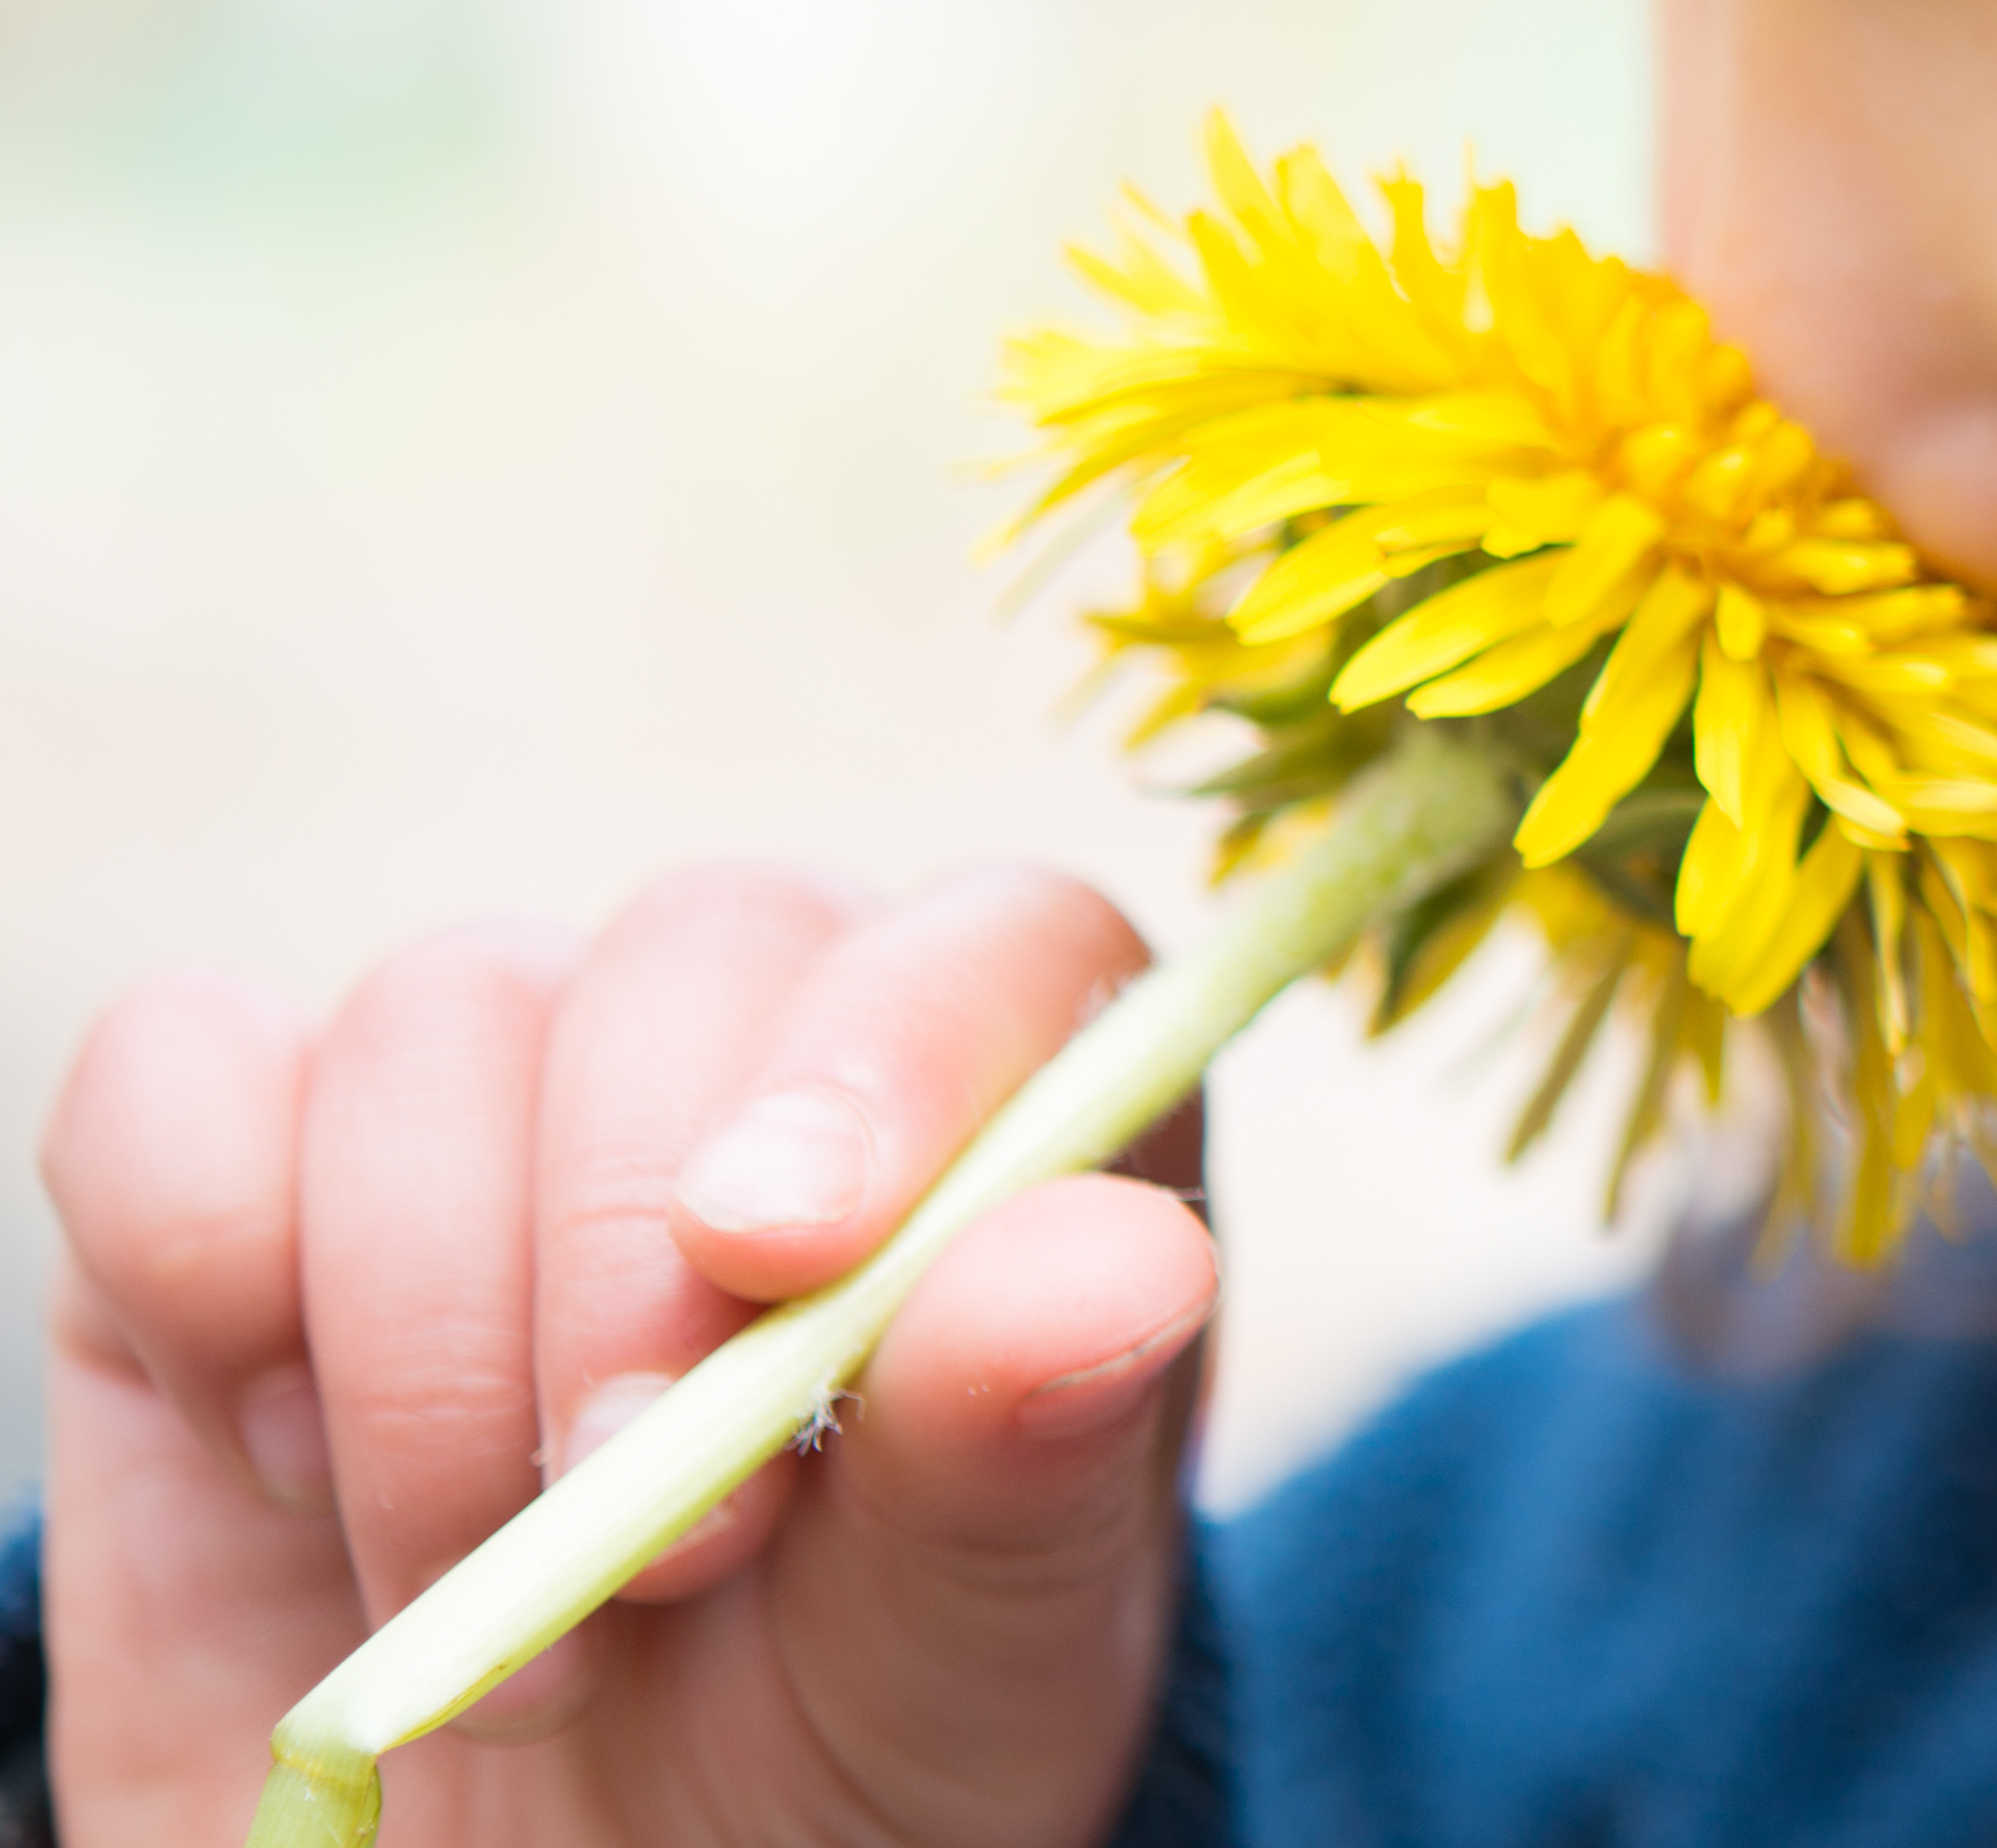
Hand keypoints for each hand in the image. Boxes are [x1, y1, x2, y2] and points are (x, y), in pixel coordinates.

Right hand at [35, 864, 1213, 1847]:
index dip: (889, 1054)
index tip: (780, 1250)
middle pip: (697, 953)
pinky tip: (289, 1463)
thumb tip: (1109, 1268)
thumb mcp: (968, 1654)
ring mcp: (496, 1098)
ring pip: (438, 1020)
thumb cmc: (834, 1757)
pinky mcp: (240, 1172)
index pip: (993, 947)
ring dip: (436, 1341)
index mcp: (1013, 1125)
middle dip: (635, 1257)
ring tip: (510, 1592)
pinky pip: (177, 1079)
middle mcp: (761, 1053)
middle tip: (665, 1555)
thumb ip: (1031, 1454)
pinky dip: (206, 1264)